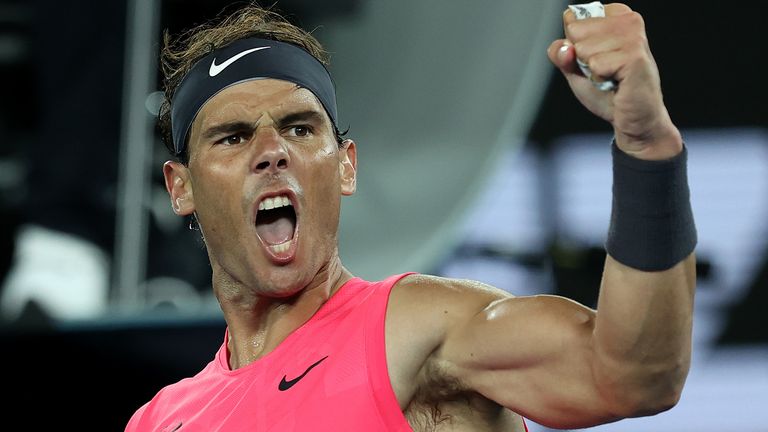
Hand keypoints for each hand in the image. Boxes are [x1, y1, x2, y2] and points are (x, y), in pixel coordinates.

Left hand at [547, 3, 681, 159]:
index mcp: (615, 15)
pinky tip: (617, 82)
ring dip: (591, 70)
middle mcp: (628, 20)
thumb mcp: (575, 69)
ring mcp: (633, 37)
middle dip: (582, 57)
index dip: (574, 44)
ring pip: (582, 47)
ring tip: (611, 76)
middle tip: (604, 70)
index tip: (595, 57)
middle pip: (575, 30)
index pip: (571, 18)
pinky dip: (599, 79)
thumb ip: (561, 54)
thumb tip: (565, 48)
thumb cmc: (607, 91)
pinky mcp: (634, 56)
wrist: (632, 119)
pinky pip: (595, 64)